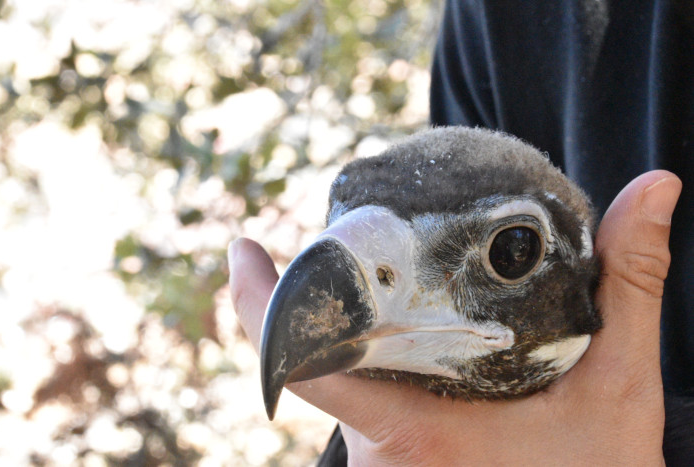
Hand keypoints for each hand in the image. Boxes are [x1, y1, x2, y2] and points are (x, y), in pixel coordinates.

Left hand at [228, 170, 680, 465]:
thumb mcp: (619, 385)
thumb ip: (627, 285)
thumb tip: (653, 187)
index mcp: (413, 428)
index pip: (301, 361)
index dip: (258, 301)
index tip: (242, 246)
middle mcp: (378, 451)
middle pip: (318, 358)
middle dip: (321, 299)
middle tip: (345, 239)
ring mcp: (378, 463)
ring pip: (337, 383)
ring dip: (346, 329)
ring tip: (376, 280)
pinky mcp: (390, 463)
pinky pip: (355, 404)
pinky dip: (364, 359)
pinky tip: (396, 331)